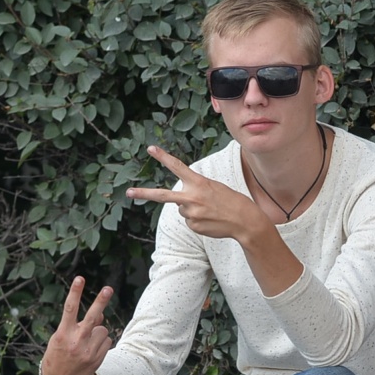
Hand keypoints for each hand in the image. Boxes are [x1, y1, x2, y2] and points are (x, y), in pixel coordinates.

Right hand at [41, 276, 113, 374]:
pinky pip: (107, 341)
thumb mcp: (61, 337)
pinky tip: (92, 350)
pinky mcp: (97, 359)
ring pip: (103, 329)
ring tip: (86, 342)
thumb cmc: (58, 354)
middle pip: (92, 317)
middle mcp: (76, 341)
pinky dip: (102, 343)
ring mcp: (88, 351)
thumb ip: (79, 324)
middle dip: (100, 302)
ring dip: (98, 332)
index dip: (75, 292)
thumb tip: (100, 314)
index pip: (69, 309)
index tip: (80, 278)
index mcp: (62, 334)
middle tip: (108, 288)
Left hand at [127, 146, 264, 243]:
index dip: (163, 157)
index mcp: (198, 183)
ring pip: (182, 210)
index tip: (150, 149)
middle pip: (162, 196)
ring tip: (210, 211)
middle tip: (128, 192)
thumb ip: (195, 191)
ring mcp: (191, 213)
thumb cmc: (231, 201)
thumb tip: (179, 205)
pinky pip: (189, 221)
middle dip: (144, 194)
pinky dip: (198, 221)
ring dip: (193, 210)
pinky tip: (211, 220)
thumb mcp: (214, 187)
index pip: (177, 167)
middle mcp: (192, 197)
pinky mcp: (193, 226)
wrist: (245, 221)